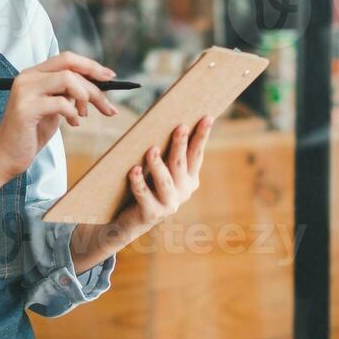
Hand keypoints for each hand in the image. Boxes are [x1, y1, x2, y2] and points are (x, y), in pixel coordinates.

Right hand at [0, 51, 118, 179]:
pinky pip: (60, 102)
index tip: (110, 77)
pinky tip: (72, 124)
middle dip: (95, 85)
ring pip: (67, 80)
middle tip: (107, 106)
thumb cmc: (30, 133)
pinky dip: (72, 113)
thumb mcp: (54, 109)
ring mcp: (24, 91)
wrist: (6, 156)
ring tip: (83, 115)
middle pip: (70, 67)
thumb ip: (68, 94)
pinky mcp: (26, 108)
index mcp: (34, 74)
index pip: (67, 59)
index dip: (91, 66)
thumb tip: (95, 86)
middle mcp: (27, 77)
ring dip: (84, 98)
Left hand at [119, 115, 214, 232]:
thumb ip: (166, 154)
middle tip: (179, 127)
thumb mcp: (159, 170)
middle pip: (181, 164)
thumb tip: (165, 122)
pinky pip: (144, 195)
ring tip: (151, 150)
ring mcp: (169, 204)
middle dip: (181, 144)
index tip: (207, 117)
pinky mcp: (151, 214)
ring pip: (164, 181)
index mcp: (189, 179)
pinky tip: (134, 170)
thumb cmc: (146, 187)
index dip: (202, 136)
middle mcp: (183, 192)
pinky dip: (138, 182)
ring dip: (158, 165)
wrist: (130, 221)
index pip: (196, 154)